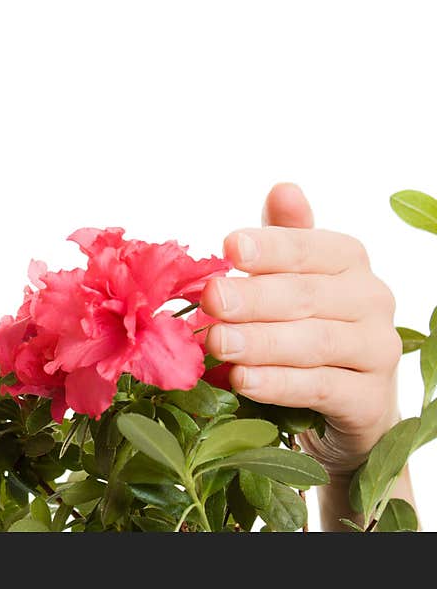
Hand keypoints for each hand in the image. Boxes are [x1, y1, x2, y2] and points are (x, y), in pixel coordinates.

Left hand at [200, 182, 402, 475]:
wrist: (349, 398)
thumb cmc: (309, 323)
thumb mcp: (294, 277)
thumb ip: (285, 238)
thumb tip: (283, 188)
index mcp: (348, 262)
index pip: (310, 248)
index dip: (271, 247)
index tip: (230, 247)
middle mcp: (371, 301)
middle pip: (308, 296)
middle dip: (255, 298)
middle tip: (212, 300)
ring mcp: (377, 351)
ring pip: (315, 343)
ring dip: (261, 342)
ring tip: (217, 343)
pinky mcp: (369, 400)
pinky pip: (321, 388)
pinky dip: (278, 384)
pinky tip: (242, 380)